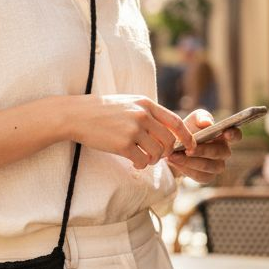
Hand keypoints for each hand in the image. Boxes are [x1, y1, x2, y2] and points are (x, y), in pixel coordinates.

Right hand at [72, 94, 196, 169]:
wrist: (77, 115)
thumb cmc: (102, 110)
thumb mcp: (128, 103)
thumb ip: (147, 113)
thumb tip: (167, 131)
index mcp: (146, 104)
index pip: (176, 122)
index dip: (187, 137)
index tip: (191, 147)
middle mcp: (143, 115)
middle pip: (169, 141)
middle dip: (166, 152)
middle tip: (156, 155)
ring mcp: (133, 130)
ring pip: (157, 153)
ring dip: (153, 160)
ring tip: (143, 158)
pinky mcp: (123, 144)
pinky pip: (142, 161)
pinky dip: (141, 164)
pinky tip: (133, 161)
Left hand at [165, 109, 241, 184]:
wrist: (173, 148)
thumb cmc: (189, 130)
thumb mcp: (193, 120)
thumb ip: (201, 117)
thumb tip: (207, 123)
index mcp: (224, 136)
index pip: (236, 135)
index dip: (234, 134)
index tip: (226, 133)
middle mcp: (224, 152)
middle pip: (220, 152)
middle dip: (203, 151)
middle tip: (187, 150)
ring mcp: (217, 166)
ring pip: (209, 166)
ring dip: (191, 162)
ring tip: (174, 156)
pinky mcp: (207, 177)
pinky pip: (200, 176)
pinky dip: (186, 169)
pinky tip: (174, 162)